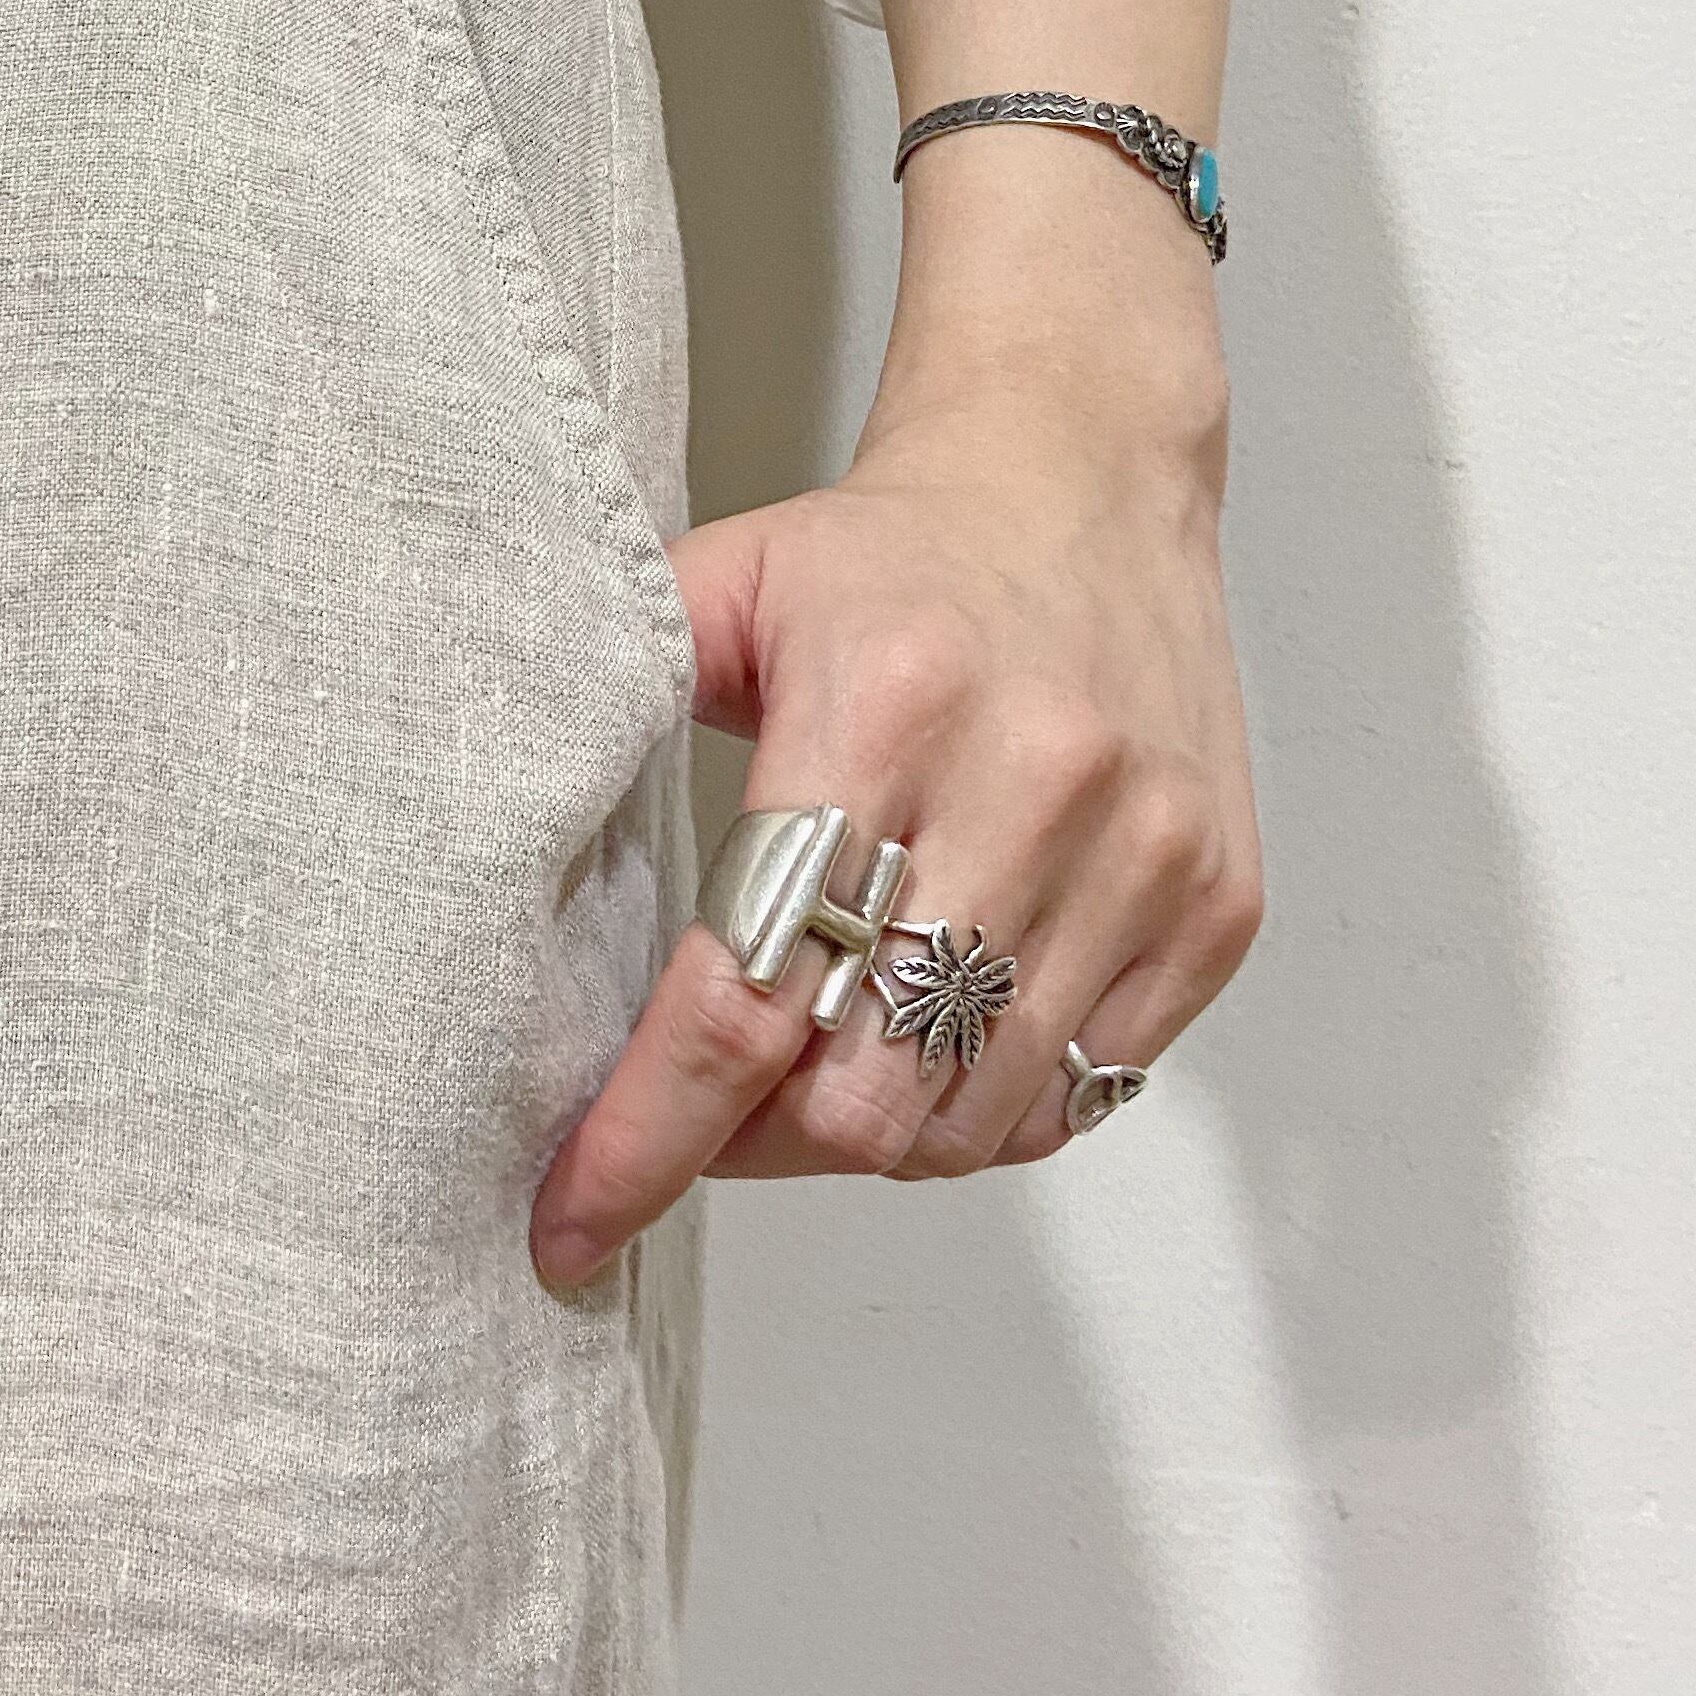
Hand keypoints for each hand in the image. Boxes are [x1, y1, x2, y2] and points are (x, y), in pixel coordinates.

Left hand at [527, 388, 1263, 1288]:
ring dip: (866, 1139)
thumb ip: (601, 712)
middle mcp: (1034, 781)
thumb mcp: (719, 588)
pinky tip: (923, 1043)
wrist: (1086, 477)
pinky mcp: (1217, 904)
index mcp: (885, 703)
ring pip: (971, 1121)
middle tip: (706, 1112)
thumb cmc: (887, 558)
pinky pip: (1077, 1096)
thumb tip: (479, 875)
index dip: (646, 1134)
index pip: (746, 993)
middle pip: (863, 1095)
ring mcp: (1143, 853)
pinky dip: (978, 1110)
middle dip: (754, 1146)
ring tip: (812, 1072)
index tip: (570, 1217)